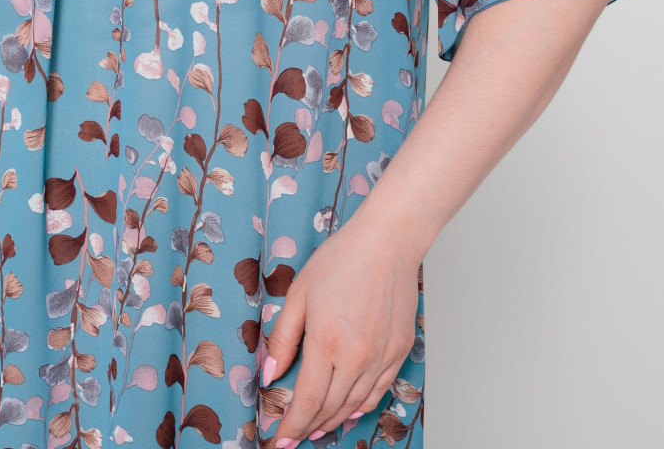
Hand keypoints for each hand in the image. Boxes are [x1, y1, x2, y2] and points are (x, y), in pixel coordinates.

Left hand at [261, 206, 419, 445]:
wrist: (387, 242)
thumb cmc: (342, 259)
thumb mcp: (299, 293)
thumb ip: (283, 338)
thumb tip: (270, 374)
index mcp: (327, 342)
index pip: (306, 402)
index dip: (291, 426)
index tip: (280, 440)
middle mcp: (357, 357)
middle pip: (330, 409)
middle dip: (309, 428)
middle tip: (295, 436)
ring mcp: (382, 356)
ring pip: (356, 404)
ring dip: (334, 420)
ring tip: (318, 428)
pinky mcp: (399, 350)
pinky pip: (379, 390)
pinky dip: (362, 406)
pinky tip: (351, 410)